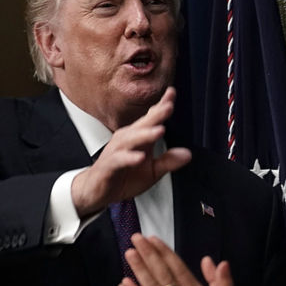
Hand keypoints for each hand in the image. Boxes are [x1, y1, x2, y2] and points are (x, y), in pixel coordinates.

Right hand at [71, 88, 191, 215]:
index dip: (161, 106)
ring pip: (130, 139)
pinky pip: (118, 160)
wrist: (98, 191)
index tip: (172, 93)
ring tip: (159, 131)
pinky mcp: (108, 166)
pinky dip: (129, 158)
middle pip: (142, 124)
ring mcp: (116, 152)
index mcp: (138, 138)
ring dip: (144, 134)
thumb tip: (188, 154)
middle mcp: (127, 141)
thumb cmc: (123, 177)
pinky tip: (139, 157)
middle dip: (156, 115)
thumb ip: (169, 161)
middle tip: (169, 106)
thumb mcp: (152, 172)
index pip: (151, 119)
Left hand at [117, 234, 240, 285]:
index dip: (164, 252)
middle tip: (136, 238)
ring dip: (139, 269)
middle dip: (148, 253)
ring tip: (129, 253)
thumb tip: (215, 261)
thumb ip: (222, 283)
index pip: (176, 267)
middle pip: (161, 272)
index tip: (153, 239)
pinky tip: (123, 284)